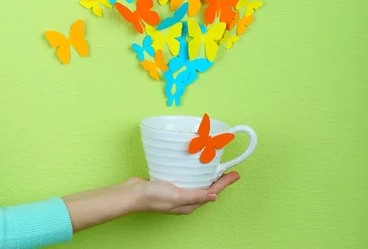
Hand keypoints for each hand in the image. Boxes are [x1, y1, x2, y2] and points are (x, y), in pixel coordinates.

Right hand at [63, 172, 239, 231]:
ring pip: (197, 182)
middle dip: (218, 178)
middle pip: (207, 187)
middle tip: (228, 167)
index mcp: (189, 203)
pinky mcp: (169, 183)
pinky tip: (192, 163)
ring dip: (206, 173)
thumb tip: (214, 197)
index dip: (225, 183)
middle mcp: (185, 198)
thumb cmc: (153, 196)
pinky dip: (193, 170)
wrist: (132, 194)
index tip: (235, 174)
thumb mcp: (176, 195)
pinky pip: (186, 176)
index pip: (212, 191)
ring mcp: (177, 191)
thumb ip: (194, 195)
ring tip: (214, 163)